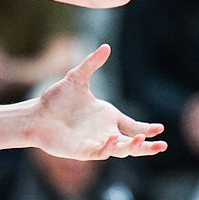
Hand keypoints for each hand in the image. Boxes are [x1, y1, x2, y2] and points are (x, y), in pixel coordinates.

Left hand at [35, 44, 166, 158]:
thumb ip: (92, 64)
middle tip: (162, 145)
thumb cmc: (56, 99)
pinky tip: (113, 140)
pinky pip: (99, 152)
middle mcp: (104, 132)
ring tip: (143, 141)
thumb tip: (106, 46)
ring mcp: (94, 142)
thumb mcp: (77, 77)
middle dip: (147, 146)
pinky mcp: (82, 151)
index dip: (146, 128)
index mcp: (107, 116)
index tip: (160, 129)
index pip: (132, 126)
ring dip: (132, 147)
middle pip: (131, 142)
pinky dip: (107, 148)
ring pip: (119, 150)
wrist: (36, 114)